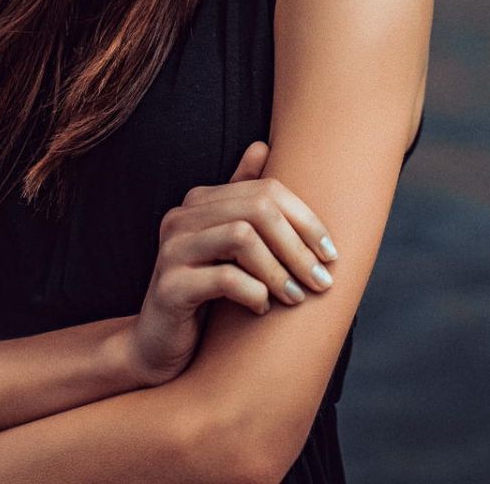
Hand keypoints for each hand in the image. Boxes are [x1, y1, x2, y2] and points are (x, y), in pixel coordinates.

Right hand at [123, 140, 339, 386]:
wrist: (159, 343)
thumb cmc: (204, 292)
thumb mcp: (228, 245)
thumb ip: (242, 198)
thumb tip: (262, 146)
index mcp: (200, 202)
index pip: (266, 191)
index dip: (306, 220)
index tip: (331, 254)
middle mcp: (182, 218)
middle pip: (257, 210)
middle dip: (298, 246)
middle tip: (321, 280)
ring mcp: (171, 250)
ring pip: (242, 238)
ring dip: (279, 270)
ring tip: (295, 297)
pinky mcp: (169, 287)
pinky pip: (223, 279)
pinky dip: (253, 293)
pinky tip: (262, 307)